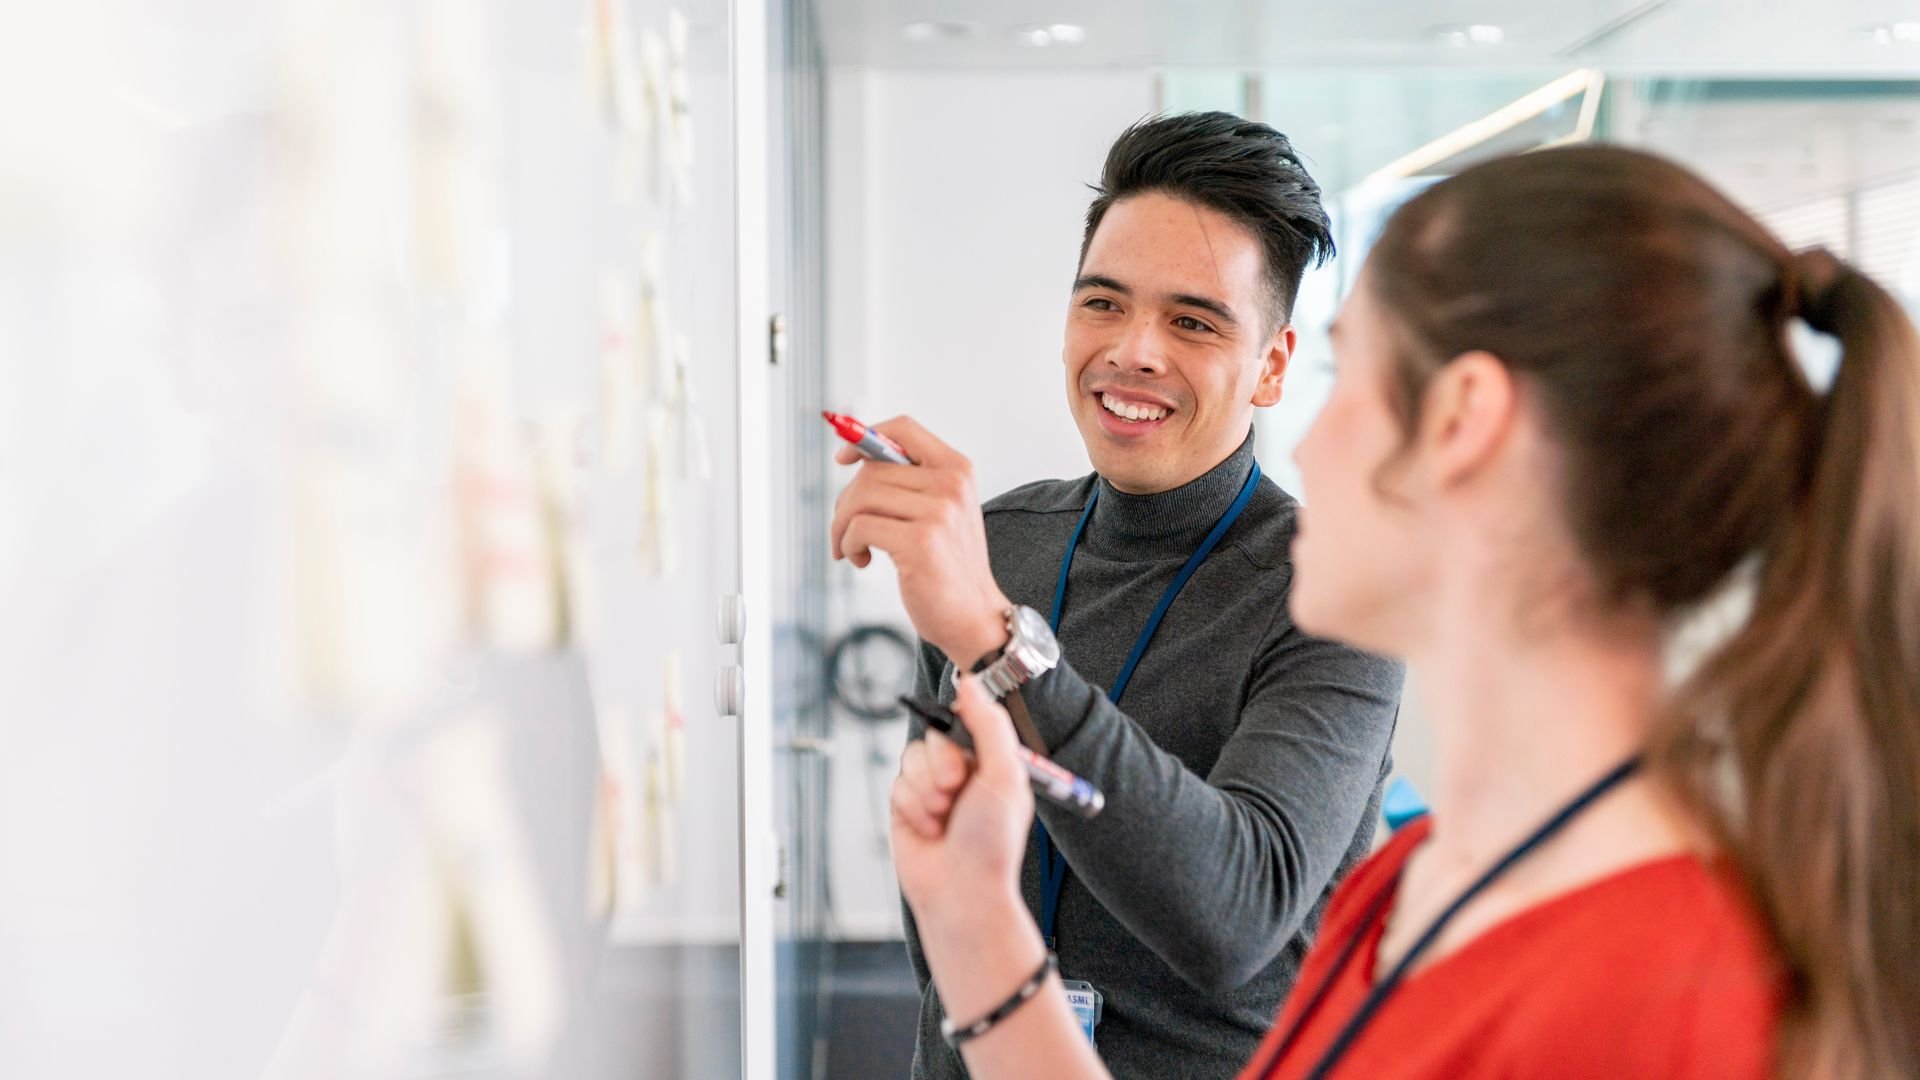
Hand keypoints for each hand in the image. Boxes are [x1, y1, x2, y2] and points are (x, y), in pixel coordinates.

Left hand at [830, 416, 1009, 664]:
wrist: (975, 617)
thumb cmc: (948, 567)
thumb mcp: (941, 512)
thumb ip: (910, 482)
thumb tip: (855, 456)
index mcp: (958, 469)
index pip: (904, 429)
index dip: (866, 437)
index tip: (844, 458)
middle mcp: (951, 485)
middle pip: (872, 470)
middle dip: (845, 502)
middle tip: (845, 531)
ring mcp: (938, 513)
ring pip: (861, 497)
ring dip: (842, 526)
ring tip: (852, 548)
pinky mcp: (920, 542)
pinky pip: (860, 527)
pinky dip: (848, 544)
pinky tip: (862, 560)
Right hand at [890, 675, 1034, 927]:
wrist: (961, 891)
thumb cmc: (991, 841)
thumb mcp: (1004, 774)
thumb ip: (988, 724)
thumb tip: (969, 683)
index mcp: (990, 761)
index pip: (965, 721)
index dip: (959, 735)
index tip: (965, 757)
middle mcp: (962, 772)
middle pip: (934, 737)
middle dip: (941, 767)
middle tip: (955, 793)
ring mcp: (932, 789)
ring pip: (911, 758)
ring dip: (925, 790)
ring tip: (942, 818)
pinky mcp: (906, 807)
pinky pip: (896, 783)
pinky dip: (911, 806)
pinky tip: (928, 830)